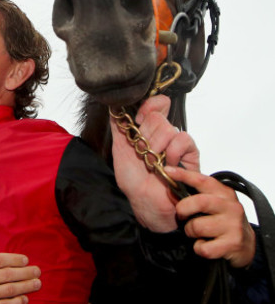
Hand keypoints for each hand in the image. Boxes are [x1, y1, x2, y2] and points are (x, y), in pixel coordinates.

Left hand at [111, 95, 198, 231]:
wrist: (144, 199)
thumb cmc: (132, 177)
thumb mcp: (119, 148)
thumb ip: (118, 126)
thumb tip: (114, 105)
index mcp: (148, 129)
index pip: (156, 104)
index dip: (148, 106)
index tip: (137, 120)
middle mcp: (164, 133)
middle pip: (158, 117)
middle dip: (146, 137)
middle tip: (144, 153)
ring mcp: (177, 143)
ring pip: (168, 129)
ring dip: (156, 148)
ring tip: (153, 162)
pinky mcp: (190, 154)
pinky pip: (183, 139)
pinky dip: (172, 152)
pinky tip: (167, 164)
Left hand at [165, 166, 255, 267]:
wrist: (246, 245)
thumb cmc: (223, 221)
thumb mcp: (213, 204)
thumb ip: (194, 196)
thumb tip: (170, 190)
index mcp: (224, 194)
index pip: (202, 180)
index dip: (183, 175)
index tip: (168, 170)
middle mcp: (231, 207)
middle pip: (199, 202)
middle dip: (183, 209)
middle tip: (181, 216)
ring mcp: (233, 225)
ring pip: (197, 227)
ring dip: (190, 232)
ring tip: (198, 233)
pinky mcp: (232, 244)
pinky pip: (203, 247)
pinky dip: (199, 248)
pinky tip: (206, 244)